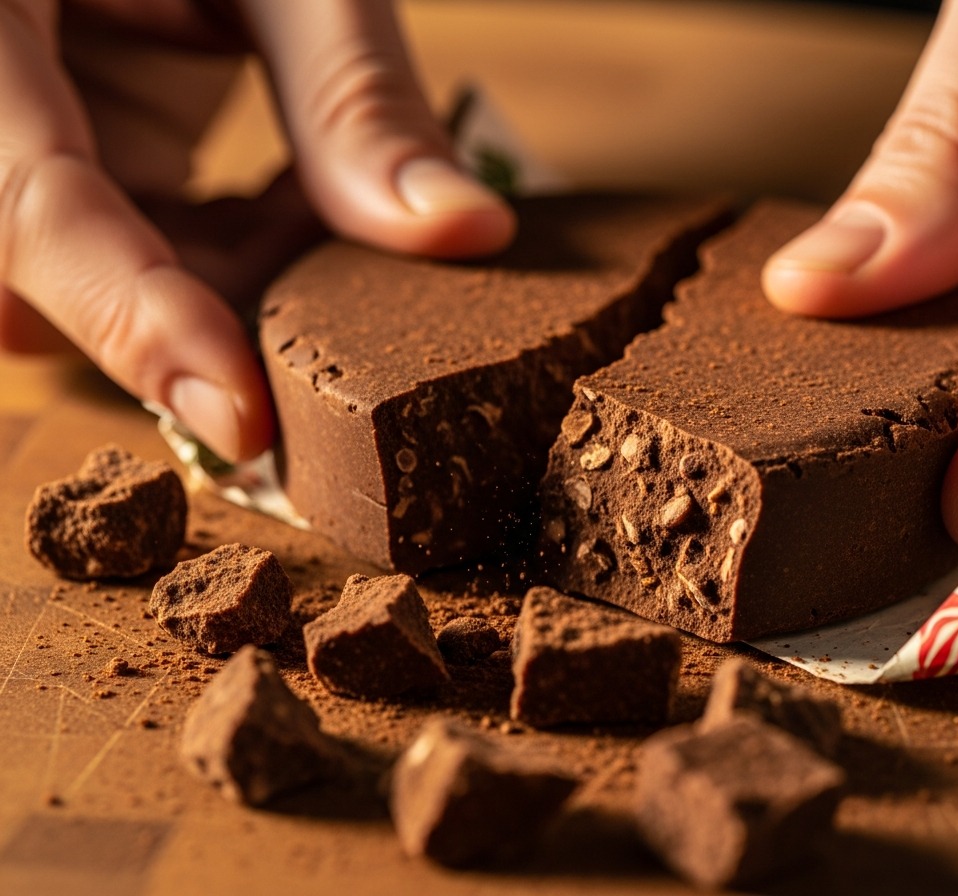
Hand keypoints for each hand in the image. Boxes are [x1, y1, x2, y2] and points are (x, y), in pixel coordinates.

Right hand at [0, 0, 514, 460]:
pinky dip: (209, 246)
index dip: (132, 320)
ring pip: (71, 278)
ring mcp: (9, 123)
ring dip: (210, 276)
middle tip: (330, 280)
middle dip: (192, 298)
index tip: (240, 418)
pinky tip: (278, 199)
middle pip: (43, 269)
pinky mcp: (46, 143)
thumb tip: (468, 232)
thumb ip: (353, 94)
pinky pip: (115, 238)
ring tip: (303, 201)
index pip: (27, 206)